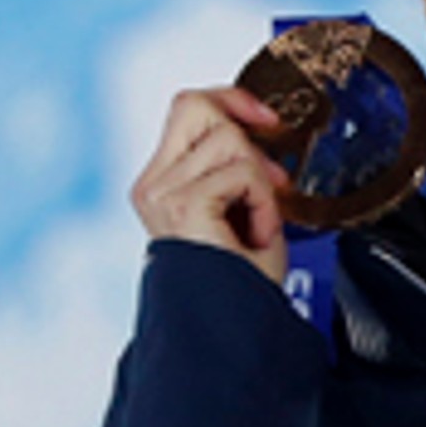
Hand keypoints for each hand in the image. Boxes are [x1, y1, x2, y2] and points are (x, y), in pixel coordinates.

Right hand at [129, 86, 295, 283]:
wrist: (236, 325)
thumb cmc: (244, 279)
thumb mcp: (245, 209)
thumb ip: (239, 166)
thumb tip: (260, 130)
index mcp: (163, 182)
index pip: (188, 107)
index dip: (232, 100)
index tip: (269, 120)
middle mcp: (156, 184)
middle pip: (198, 106)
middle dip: (247, 136)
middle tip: (268, 184)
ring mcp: (164, 193)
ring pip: (231, 141)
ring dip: (262, 185)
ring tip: (258, 224)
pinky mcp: (184, 204)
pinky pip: (244, 174)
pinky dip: (265, 203)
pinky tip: (258, 234)